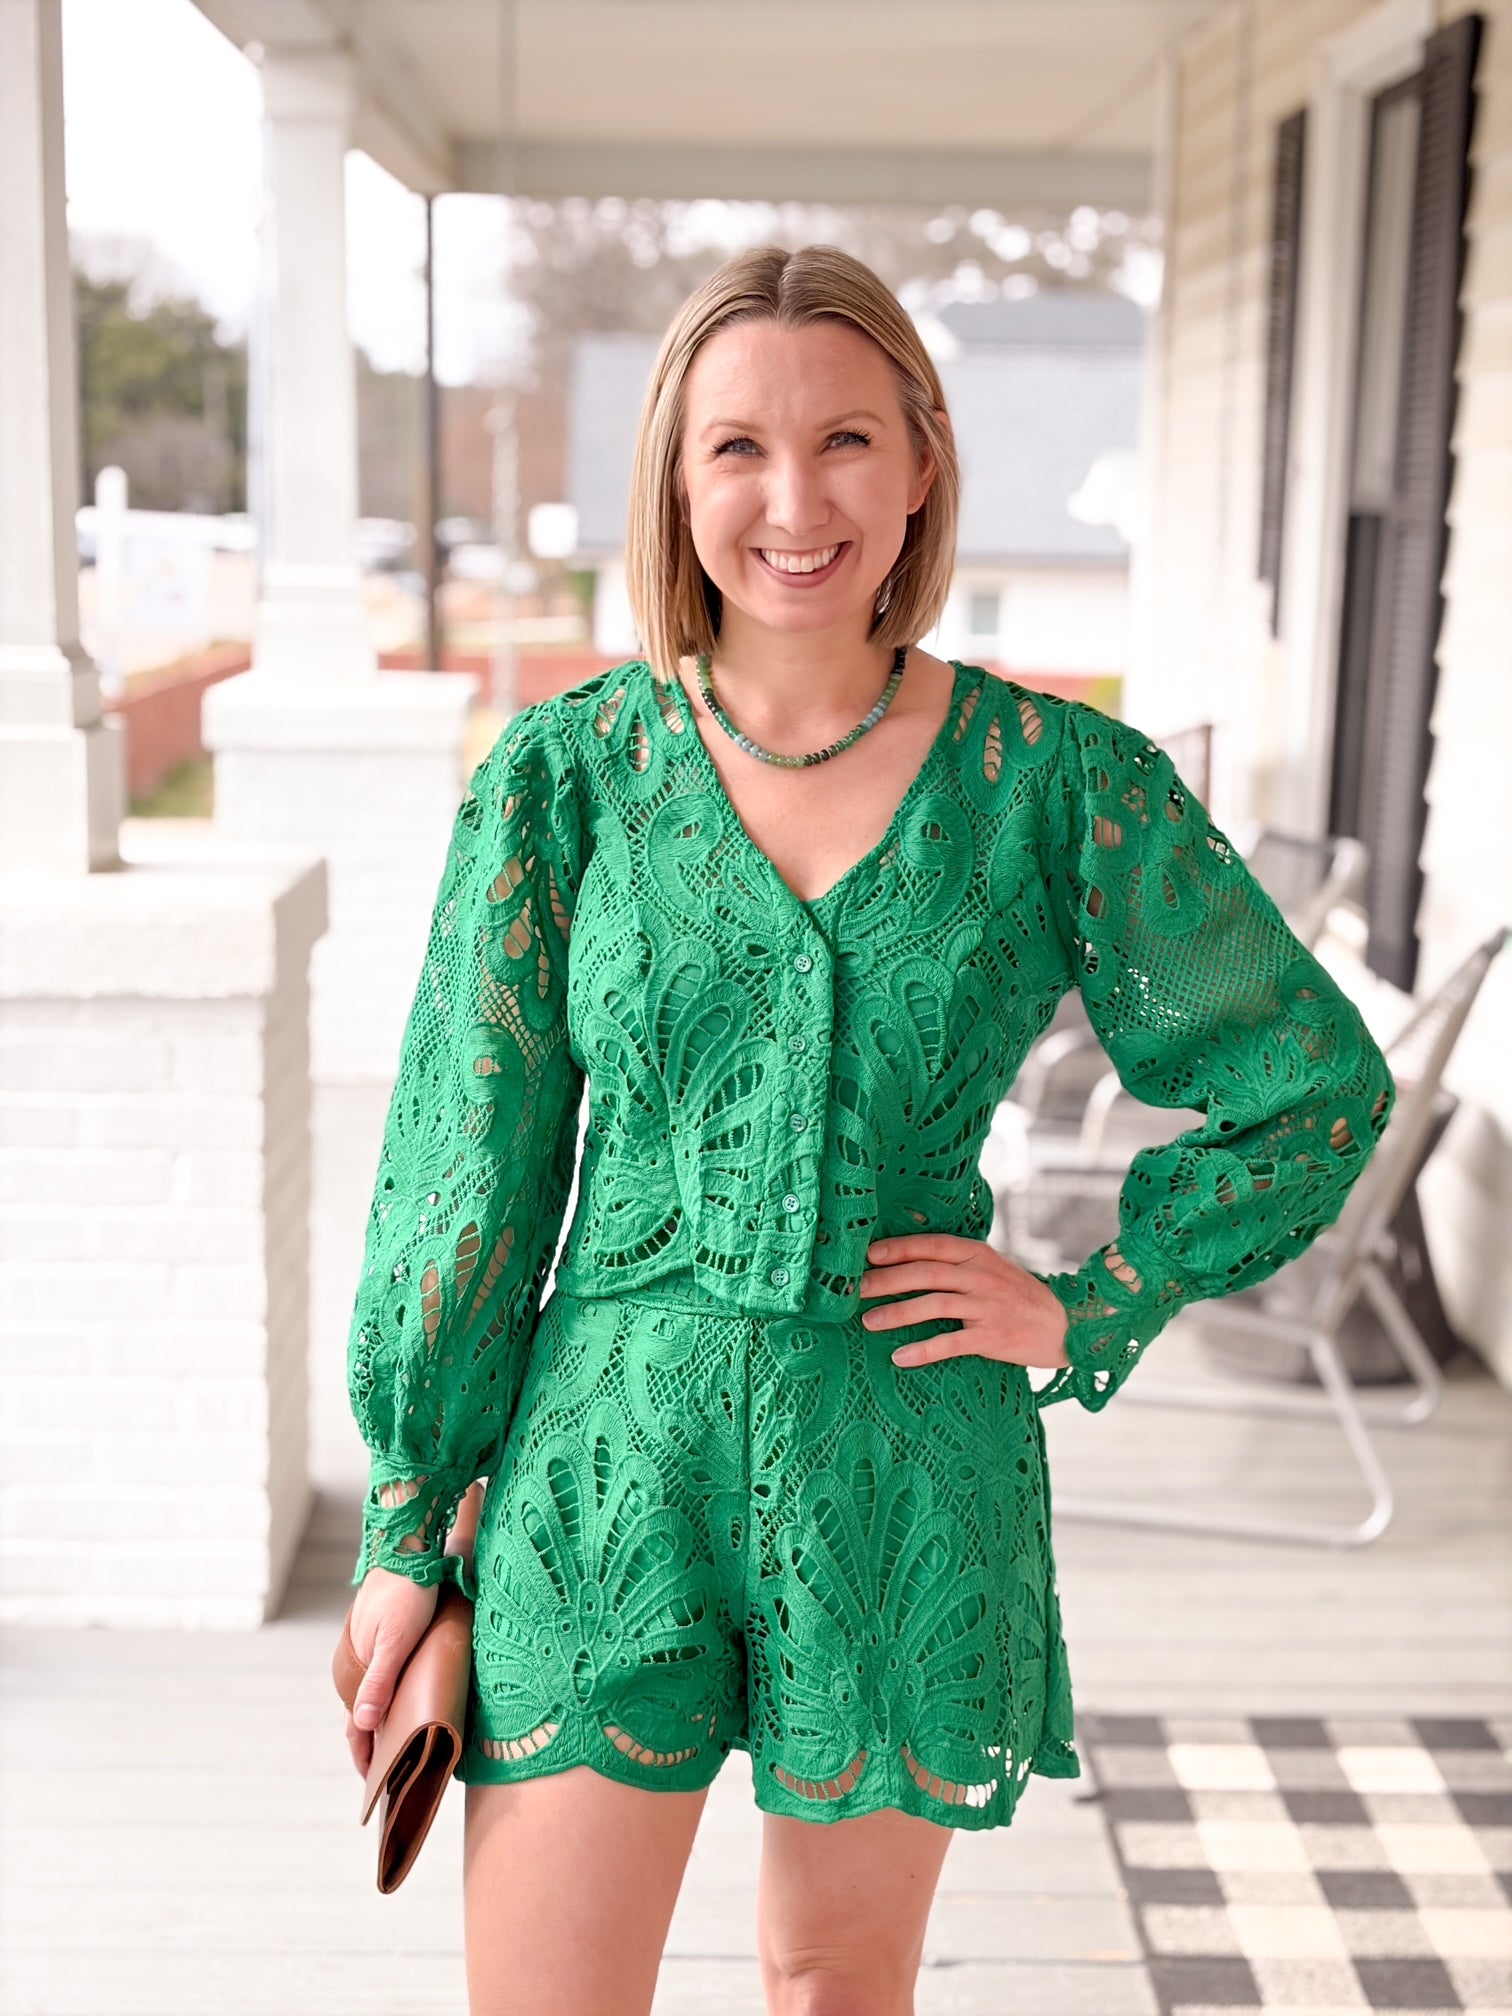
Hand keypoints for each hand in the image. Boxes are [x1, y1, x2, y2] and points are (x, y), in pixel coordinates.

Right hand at [340, 1566, 438, 1778]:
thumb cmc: (405, 1592)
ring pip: (377, 1701)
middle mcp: (355, 1668)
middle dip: (379, 1749)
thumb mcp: (395, 1639)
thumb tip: (365, 1726)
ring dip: (388, 1726)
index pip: (357, 1730)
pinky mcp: (384, 1643)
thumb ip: (380, 1681)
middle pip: (366, 1720)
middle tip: (397, 1783)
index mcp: (353, 1672)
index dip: (366, 1760)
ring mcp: (368, 1655)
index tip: (376, 1794)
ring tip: (407, 1753)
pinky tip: (412, 1707)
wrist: (406, 1546)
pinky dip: (396, 1701)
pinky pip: (386, 1682)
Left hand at [859, 1233, 1070, 1371]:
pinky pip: (951, 1343)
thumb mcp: (991, 1267)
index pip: (931, 1245)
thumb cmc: (1019, 1296)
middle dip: (887, 1281)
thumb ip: (958, 1262)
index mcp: (978, 1254)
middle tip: (857, 1291)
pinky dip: (923, 1350)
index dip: (898, 1248)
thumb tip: (910, 1259)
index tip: (867, 1255)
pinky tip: (900, 1357)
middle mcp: (981, 1275)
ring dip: (897, 1313)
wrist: (1067, 1324)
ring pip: (934, 1304)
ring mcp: (988, 1305)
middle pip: (925, 1273)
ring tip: (869, 1322)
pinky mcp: (993, 1336)